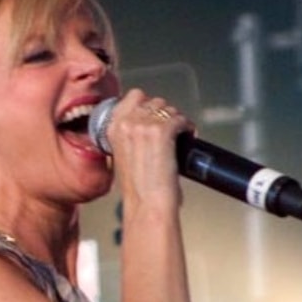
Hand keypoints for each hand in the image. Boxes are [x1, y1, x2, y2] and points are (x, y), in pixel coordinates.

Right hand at [105, 89, 194, 208]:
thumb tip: (146, 127)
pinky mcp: (162, 131)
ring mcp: (143, 125)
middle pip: (153, 100)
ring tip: (181, 134)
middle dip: (164, 113)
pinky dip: (188, 127)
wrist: (146, 205)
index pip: (133, 96)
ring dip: (177, 119)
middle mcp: (126, 122)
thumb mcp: (123, 157)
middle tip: (171, 128)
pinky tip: (189, 136)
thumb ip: (129, 137)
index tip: (156, 116)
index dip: (148, 104)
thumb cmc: (138, 190)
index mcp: (112, 128)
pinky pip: (181, 119)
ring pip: (168, 108)